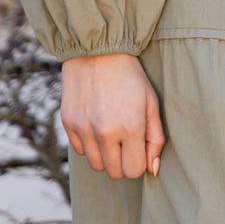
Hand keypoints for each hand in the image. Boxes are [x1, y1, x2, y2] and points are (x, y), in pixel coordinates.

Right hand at [60, 53, 165, 179]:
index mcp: (130, 127)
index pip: (134, 170)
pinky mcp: (68, 123)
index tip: (139, 148)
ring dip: (105, 156)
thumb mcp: (151, 103)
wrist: (97, 50)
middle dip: (123, 162)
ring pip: (96, 165)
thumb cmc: (130, 77)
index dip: (139, 162)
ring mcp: (83, 129)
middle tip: (126, 142)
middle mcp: (104, 132)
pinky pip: (80, 151)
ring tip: (111, 134)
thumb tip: (152, 170)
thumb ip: (156, 139)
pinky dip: (89, 144)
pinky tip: (96, 125)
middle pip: (114, 172)